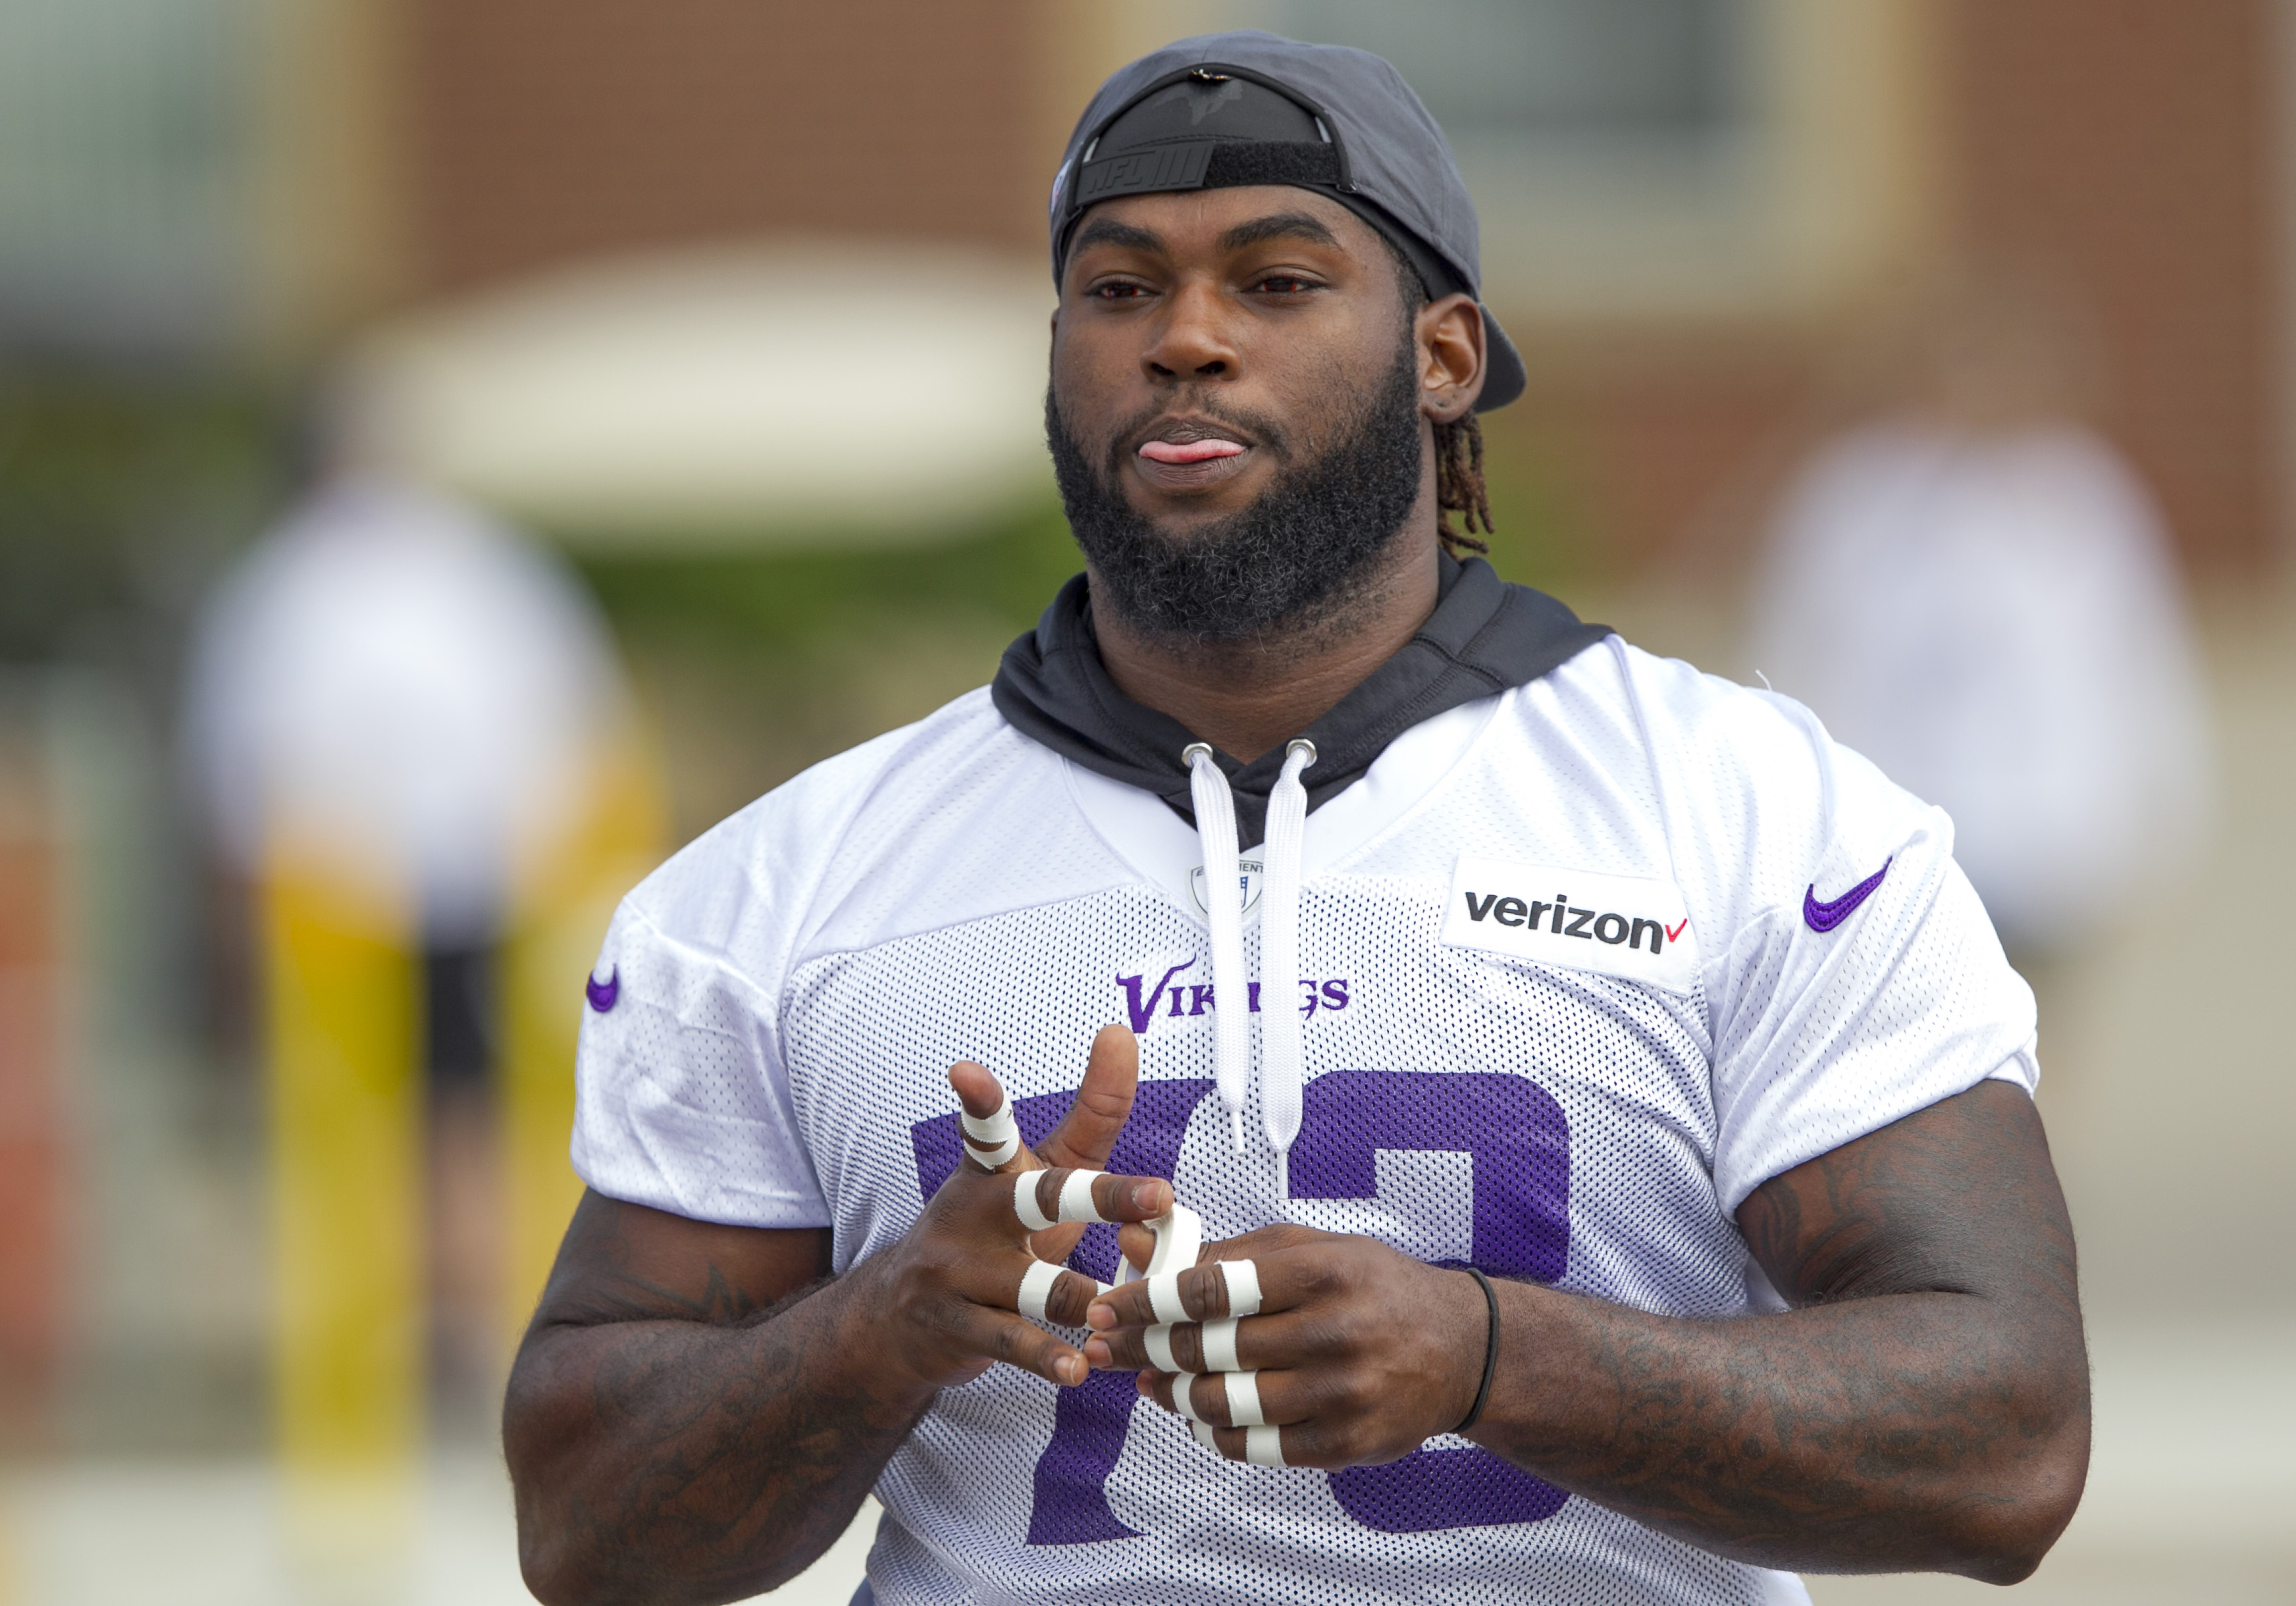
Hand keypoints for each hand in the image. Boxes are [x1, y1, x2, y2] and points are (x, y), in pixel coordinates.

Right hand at [867, 1025, 1173, 1394]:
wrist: (901, 1317)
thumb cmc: (996, 1231)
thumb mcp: (1041, 1171)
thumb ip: (1090, 1113)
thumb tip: (1122, 1031)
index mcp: (990, 1172)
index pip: (986, 1129)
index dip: (978, 1100)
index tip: (964, 1072)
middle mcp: (968, 1215)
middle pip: (1038, 1200)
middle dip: (1103, 1198)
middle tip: (1161, 1195)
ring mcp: (955, 1274)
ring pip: (1029, 1285)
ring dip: (1079, 1298)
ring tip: (1118, 1310)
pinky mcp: (955, 1328)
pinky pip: (1010, 1343)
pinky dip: (1048, 1357)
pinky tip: (1081, 1368)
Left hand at [1080, 1224, 1488, 1468]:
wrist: (1461, 1349)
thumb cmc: (1372, 1287)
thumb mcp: (1311, 1248)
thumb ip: (1225, 1251)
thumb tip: (1137, 1242)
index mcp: (1324, 1270)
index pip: (1217, 1288)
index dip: (1150, 1299)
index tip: (1110, 1305)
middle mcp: (1336, 1331)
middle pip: (1213, 1348)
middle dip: (1147, 1348)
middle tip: (1111, 1345)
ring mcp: (1343, 1393)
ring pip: (1227, 1404)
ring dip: (1173, 1396)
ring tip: (1151, 1382)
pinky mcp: (1347, 1443)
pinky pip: (1256, 1447)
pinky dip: (1214, 1433)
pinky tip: (1197, 1414)